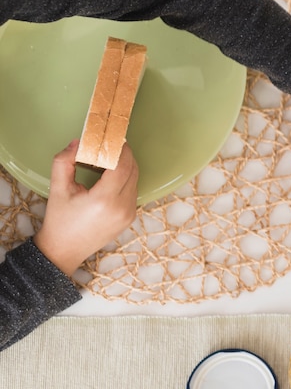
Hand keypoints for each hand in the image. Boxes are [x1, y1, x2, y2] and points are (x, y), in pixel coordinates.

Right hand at [33, 140, 138, 275]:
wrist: (64, 250)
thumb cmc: (60, 221)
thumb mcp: (58, 189)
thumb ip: (65, 161)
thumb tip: (77, 143)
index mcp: (104, 200)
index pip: (122, 165)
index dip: (120, 149)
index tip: (113, 137)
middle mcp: (121, 207)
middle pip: (132, 170)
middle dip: (124, 154)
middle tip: (111, 144)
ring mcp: (128, 214)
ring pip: (135, 180)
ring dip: (125, 166)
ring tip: (107, 159)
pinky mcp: (130, 218)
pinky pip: (133, 191)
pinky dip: (125, 179)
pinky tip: (110, 175)